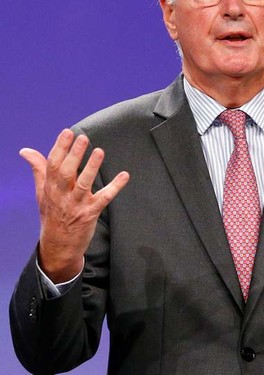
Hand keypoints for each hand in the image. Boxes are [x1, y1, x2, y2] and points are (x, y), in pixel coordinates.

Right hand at [20, 129, 129, 282]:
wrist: (58, 246)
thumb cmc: (52, 214)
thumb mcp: (41, 192)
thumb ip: (38, 169)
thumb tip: (25, 151)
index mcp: (50, 188)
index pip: (53, 164)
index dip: (60, 148)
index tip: (67, 132)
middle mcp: (61, 195)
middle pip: (66, 172)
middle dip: (74, 155)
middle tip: (83, 138)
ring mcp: (76, 205)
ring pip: (83, 184)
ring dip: (92, 168)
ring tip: (99, 151)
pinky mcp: (90, 213)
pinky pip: (104, 198)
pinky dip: (115, 187)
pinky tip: (124, 175)